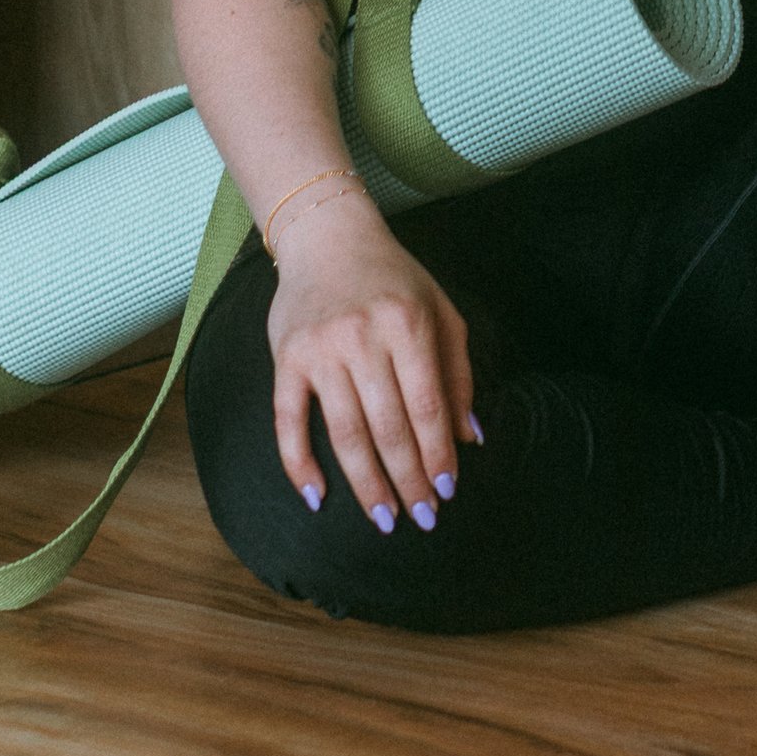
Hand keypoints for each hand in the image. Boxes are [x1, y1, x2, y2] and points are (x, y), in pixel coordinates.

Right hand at [268, 197, 475, 532]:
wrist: (327, 236)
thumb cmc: (393, 278)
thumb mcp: (440, 310)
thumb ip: (458, 373)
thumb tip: (470, 437)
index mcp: (408, 324)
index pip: (427, 405)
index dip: (438, 454)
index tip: (447, 490)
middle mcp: (364, 337)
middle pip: (389, 427)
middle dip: (408, 479)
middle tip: (421, 518)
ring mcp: (321, 349)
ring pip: (345, 432)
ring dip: (366, 483)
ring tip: (384, 518)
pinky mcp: (286, 359)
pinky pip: (289, 421)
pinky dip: (300, 463)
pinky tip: (318, 496)